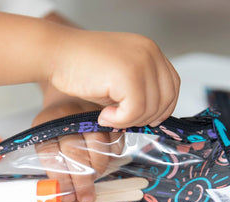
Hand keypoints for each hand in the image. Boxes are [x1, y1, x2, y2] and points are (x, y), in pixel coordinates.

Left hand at [32, 86, 123, 201]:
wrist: (67, 98)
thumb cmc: (56, 127)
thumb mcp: (46, 142)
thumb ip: (54, 165)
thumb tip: (68, 194)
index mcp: (46, 124)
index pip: (52, 155)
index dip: (61, 179)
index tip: (68, 197)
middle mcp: (68, 116)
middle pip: (75, 152)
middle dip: (82, 180)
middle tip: (85, 197)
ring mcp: (89, 113)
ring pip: (98, 146)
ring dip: (97, 169)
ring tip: (94, 179)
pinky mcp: (108, 116)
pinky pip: (114, 141)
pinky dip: (112, 156)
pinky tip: (105, 163)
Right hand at [48, 29, 179, 127]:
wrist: (57, 54)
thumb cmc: (81, 67)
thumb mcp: (117, 78)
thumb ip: (137, 91)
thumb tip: (148, 117)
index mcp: (149, 51)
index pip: (172, 85)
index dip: (164, 107)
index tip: (147, 120)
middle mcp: (149, 53)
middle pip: (166, 98)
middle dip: (146, 118)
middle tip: (121, 120)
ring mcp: (141, 62)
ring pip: (150, 108)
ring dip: (129, 121)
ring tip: (108, 117)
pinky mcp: (128, 75)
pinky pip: (134, 111)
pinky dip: (119, 120)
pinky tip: (103, 115)